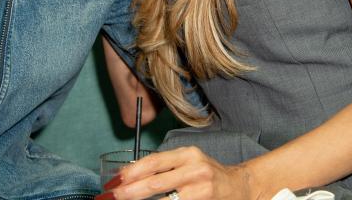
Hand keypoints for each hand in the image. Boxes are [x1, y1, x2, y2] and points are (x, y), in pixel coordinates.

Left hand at [96, 146, 254, 199]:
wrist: (240, 186)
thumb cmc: (206, 175)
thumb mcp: (187, 163)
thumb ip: (164, 167)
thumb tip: (129, 176)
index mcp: (187, 154)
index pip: (153, 162)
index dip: (131, 172)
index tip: (113, 181)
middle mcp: (195, 169)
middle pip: (155, 183)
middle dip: (130, 192)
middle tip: (111, 197)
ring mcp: (201, 189)